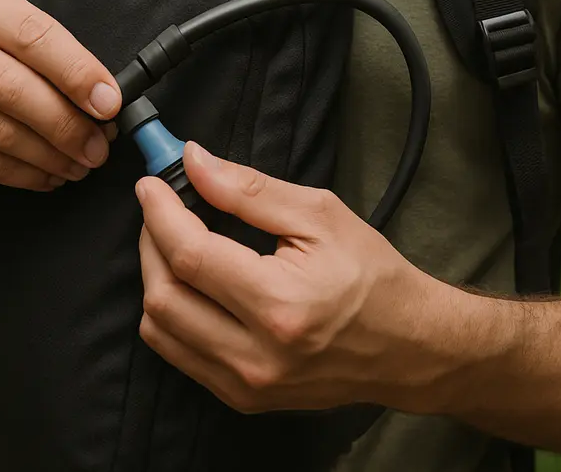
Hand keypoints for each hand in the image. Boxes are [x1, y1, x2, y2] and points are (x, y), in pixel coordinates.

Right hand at [0, 0, 121, 191]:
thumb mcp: (13, 36)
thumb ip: (55, 57)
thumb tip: (105, 103)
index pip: (33, 35)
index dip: (78, 73)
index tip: (110, 104)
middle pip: (15, 88)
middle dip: (68, 125)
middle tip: (99, 148)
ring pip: (1, 132)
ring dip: (51, 156)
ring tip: (80, 164)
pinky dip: (26, 175)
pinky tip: (48, 175)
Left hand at [135, 142, 460, 415]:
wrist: (409, 347)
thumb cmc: (373, 276)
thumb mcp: (320, 215)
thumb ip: (249, 189)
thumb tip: (194, 162)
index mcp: (280, 304)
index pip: (190, 255)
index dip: (160, 214)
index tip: (151, 185)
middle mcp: (257, 354)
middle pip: (163, 294)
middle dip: (150, 241)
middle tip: (161, 210)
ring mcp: (246, 384)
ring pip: (159, 329)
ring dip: (155, 278)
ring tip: (174, 244)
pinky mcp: (242, 397)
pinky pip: (177, 354)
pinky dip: (170, 313)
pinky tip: (190, 284)